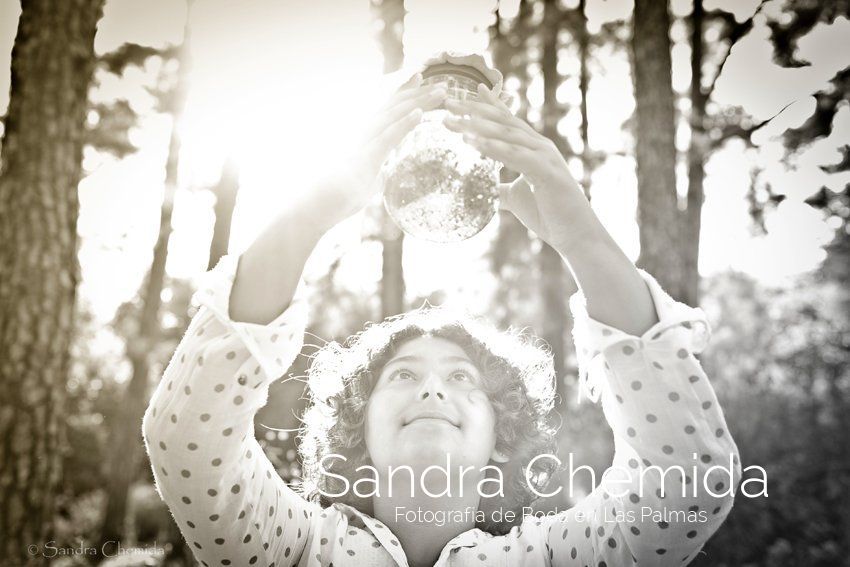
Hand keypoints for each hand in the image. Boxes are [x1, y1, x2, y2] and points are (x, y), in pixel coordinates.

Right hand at [313, 75, 447, 229]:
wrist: (316, 209)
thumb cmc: (337, 199)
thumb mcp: (365, 184)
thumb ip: (376, 173)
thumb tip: (385, 171)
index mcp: (366, 140)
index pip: (389, 112)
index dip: (406, 95)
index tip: (422, 80)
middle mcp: (364, 135)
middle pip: (394, 108)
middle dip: (419, 94)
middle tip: (444, 85)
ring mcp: (363, 144)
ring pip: (393, 116)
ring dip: (418, 102)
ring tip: (440, 93)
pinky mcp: (364, 159)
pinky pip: (387, 138)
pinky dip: (404, 124)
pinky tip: (419, 113)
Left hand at [443, 84, 591, 248]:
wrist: (576, 235)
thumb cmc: (549, 215)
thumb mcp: (515, 197)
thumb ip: (499, 188)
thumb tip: (478, 188)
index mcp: (534, 148)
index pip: (507, 120)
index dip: (486, 105)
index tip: (462, 95)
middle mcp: (540, 146)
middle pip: (503, 121)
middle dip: (474, 111)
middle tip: (447, 104)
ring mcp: (545, 156)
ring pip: (508, 134)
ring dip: (478, 126)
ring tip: (453, 122)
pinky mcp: (547, 172)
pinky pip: (516, 156)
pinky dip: (494, 147)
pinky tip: (473, 143)